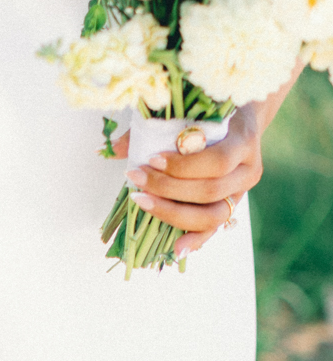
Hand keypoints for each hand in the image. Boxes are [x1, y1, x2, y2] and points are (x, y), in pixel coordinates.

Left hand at [113, 103, 262, 258]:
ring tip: (142, 202)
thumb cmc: (212, 114)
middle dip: (168, 188)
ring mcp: (241, 193)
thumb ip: (155, 127)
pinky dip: (194, 240)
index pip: (216, 161)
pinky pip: (214, 229)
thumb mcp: (192, 111)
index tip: (151, 160)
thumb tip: (112, 149)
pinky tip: (175, 249)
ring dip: (173, 212)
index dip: (182, 166)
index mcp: (243, 142)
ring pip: (213, 215)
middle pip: (210, 190)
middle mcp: (248, 170)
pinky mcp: (232, 208)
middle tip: (136, 178)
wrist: (241, 120)